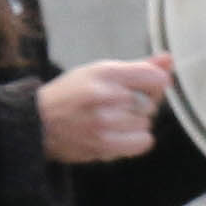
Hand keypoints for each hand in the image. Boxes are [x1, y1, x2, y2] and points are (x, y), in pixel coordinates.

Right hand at [38, 56, 172, 163]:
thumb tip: (169, 60)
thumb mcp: (99, 72)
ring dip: (134, 124)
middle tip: (115, 106)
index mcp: (104, 72)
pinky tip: (116, 135)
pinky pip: (143, 142)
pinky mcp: (104, 145)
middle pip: (152, 103)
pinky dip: (135, 140)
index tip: (137, 86)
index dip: (152, 83)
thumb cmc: (70, 95)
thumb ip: (138, 67)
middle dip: (139, 104)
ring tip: (110, 121)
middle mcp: (105, 96)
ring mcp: (104, 122)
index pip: (156, 78)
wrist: (36, 124)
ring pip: (147, 123)